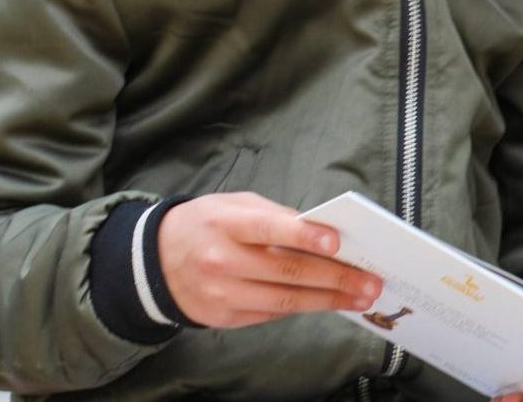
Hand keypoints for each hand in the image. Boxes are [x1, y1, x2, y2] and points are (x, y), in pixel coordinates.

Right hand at [159, 191, 381, 326]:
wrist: (153, 262)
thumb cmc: (206, 224)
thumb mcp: (234, 205)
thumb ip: (275, 215)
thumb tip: (322, 231)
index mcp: (226, 223)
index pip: (269, 228)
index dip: (304, 236)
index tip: (337, 243)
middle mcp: (221, 260)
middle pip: (286, 271)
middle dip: (334, 277)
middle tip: (369, 281)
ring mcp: (222, 294)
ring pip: (283, 301)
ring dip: (327, 300)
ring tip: (360, 297)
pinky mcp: (223, 318)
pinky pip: (271, 314)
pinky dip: (303, 307)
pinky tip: (328, 302)